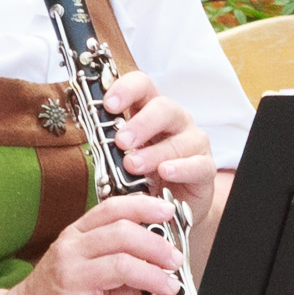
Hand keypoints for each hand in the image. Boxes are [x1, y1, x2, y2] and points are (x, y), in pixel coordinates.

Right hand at [6, 189, 189, 294]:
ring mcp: (71, 282)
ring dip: (155, 276)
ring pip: (122, 266)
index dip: (144, 206)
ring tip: (171, 286)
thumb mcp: (76, 263)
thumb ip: (111, 255)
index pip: (111, 209)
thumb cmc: (51, 294)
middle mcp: (70, 253)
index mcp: (73, 236)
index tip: (168, 212)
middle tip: (174, 259)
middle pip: (122, 234)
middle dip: (156, 245)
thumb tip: (154, 255)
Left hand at [104, 67, 212, 201]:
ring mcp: (193, 143)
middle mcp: (175, 121)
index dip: (126, 89)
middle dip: (140, 123)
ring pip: (179, 139)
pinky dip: (181, 168)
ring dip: (154, 152)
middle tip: (121, 141)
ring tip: (133, 166)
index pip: (142, 86)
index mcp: (150, 111)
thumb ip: (109, 144)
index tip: (109, 105)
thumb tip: (88, 133)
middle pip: (163, 107)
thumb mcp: (123, 157)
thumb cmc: (144, 176)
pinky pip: (197, 164)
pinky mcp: (205, 168)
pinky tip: (165, 172)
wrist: (169, 208)